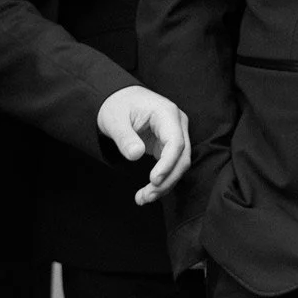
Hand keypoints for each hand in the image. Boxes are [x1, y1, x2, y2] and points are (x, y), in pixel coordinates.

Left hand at [97, 86, 191, 204]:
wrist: (120, 99)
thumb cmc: (118, 105)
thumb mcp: (115, 120)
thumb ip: (125, 137)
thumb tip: (135, 155)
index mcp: (167, 113)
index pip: (176, 142)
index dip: (168, 164)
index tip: (153, 180)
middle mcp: (177, 123)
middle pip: (182, 157)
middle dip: (167, 180)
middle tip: (146, 196)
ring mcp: (175, 134)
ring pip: (179, 165)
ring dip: (165, 184)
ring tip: (143, 198)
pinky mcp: (169, 145)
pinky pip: (171, 165)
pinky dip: (162, 180)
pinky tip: (148, 192)